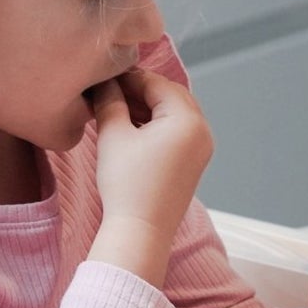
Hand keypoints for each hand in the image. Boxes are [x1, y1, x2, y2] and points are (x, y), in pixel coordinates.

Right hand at [88, 70, 212, 273]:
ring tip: (117, 109)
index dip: (128, 77)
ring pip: (175, 112)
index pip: (157, 83)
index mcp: (188, 119)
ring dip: (148, 106)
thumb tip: (106, 82)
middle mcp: (202, 131)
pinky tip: (132, 127)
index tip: (104, 76)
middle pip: (171, 94)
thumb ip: (109, 100)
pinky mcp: (195, 162)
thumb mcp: (113, 135)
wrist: (140, 231)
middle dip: (140, 90)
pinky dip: (157, 124)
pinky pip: (178, 131)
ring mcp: (202, 148)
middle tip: (110, 91)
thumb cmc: (126, 184)